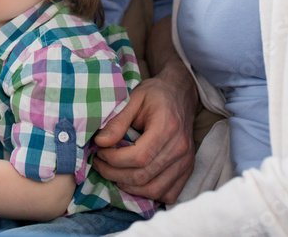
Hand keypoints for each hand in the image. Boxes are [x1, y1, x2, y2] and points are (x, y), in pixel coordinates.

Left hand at [91, 74, 196, 203]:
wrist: (180, 94)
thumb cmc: (155, 94)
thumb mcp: (133, 99)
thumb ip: (117, 121)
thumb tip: (100, 142)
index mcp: (167, 128)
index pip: (138, 157)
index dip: (114, 160)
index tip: (100, 152)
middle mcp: (180, 149)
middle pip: (144, 176)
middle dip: (115, 174)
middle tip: (100, 164)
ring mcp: (186, 162)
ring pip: (155, 190)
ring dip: (129, 187)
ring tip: (113, 173)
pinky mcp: (188, 170)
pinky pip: (168, 194)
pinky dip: (149, 193)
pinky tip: (134, 181)